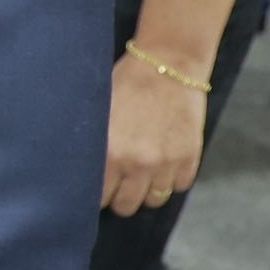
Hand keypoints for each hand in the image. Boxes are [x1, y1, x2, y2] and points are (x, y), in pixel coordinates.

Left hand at [104, 52, 206, 214]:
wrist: (167, 64)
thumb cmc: (126, 83)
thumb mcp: (100, 112)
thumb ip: (94, 146)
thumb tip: (78, 172)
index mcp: (110, 153)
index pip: (98, 197)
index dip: (97, 193)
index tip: (97, 186)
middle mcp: (139, 164)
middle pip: (126, 206)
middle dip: (120, 195)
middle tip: (119, 180)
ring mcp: (167, 163)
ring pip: (154, 200)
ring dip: (147, 189)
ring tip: (142, 171)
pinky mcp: (190, 157)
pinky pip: (180, 185)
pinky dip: (172, 178)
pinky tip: (164, 161)